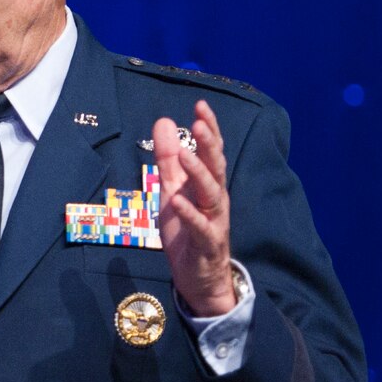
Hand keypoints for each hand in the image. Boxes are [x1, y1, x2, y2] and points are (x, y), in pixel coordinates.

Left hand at [154, 101, 235, 315]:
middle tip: (200, 123)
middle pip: (216, 168)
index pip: (211, 152)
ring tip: (185, 154)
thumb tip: (165, 121)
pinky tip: (178, 201)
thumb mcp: (172, 189)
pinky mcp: (205, 243)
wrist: (199, 276)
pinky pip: (199, 226)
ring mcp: (213, 221)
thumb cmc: (187, 229)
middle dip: (209, 145)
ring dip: (199, 173)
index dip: (209, 129)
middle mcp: (215, 199)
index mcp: (207, 185)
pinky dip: (189, 213)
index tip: (201, 106)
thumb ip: (167, 158)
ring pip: (211, 193)